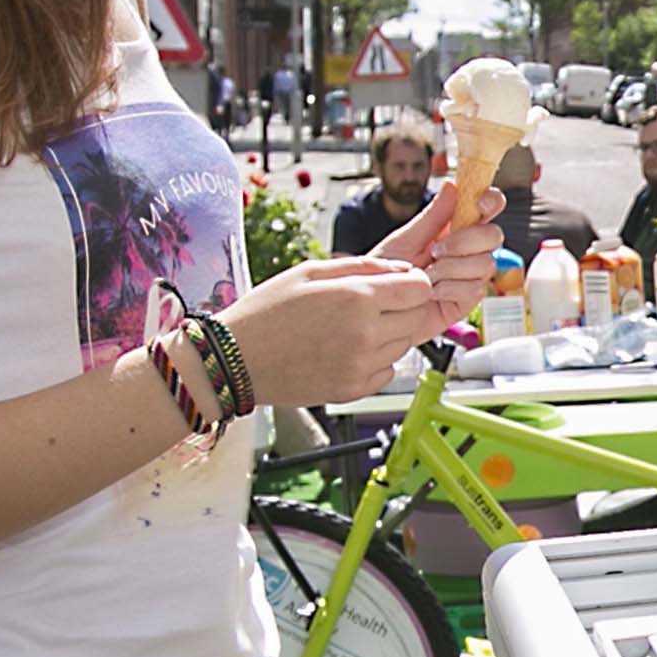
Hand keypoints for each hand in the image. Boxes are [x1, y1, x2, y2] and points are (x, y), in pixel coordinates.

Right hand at [220, 257, 444, 404]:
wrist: (235, 360)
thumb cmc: (266, 311)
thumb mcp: (310, 271)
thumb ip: (363, 266)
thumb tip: (404, 269)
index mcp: (357, 298)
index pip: (421, 289)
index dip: (412, 283)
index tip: (396, 285)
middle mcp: (366, 335)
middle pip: (417, 318)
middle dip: (401, 308)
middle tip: (368, 307)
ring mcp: (362, 366)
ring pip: (404, 345)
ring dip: (388, 335)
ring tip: (349, 329)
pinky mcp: (354, 390)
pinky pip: (387, 371)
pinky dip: (375, 361)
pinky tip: (345, 351)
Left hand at [373, 181, 504, 323]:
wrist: (378, 306)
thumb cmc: (388, 272)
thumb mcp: (405, 239)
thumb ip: (432, 216)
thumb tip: (452, 186)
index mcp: (456, 227)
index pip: (487, 207)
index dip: (491, 201)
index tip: (481, 204)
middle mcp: (469, 250)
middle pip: (493, 235)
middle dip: (464, 241)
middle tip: (435, 251)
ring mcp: (470, 275)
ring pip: (485, 263)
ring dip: (451, 268)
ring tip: (427, 276)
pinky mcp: (468, 300)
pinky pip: (475, 289)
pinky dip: (449, 289)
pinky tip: (433, 292)